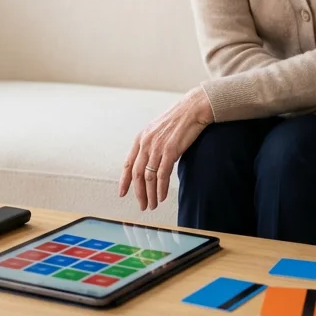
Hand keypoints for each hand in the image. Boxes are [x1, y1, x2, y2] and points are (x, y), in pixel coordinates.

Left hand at [118, 87, 213, 210]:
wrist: (192, 109)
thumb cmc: (177, 120)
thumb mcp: (157, 131)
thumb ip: (150, 145)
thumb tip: (148, 162)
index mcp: (141, 139)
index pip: (128, 164)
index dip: (124, 181)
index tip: (122, 193)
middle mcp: (146, 143)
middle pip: (137, 174)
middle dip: (138, 193)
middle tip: (142, 205)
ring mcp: (158, 147)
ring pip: (149, 177)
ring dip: (150, 194)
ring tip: (153, 205)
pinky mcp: (171, 150)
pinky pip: (163, 175)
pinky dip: (161, 188)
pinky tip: (161, 196)